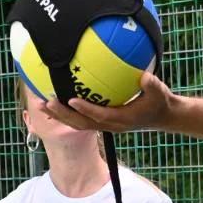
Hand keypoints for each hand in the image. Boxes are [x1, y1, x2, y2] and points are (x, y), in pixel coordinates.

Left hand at [42, 71, 173, 132]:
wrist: (162, 116)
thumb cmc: (159, 102)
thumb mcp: (160, 92)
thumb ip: (152, 85)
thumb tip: (145, 76)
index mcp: (122, 120)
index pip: (100, 116)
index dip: (85, 109)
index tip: (71, 100)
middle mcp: (110, 125)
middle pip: (81, 124)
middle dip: (63, 114)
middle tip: (45, 102)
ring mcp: (105, 125)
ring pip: (77, 124)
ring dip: (59, 115)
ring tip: (40, 104)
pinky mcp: (102, 122)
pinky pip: (80, 119)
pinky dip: (66, 113)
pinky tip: (54, 103)